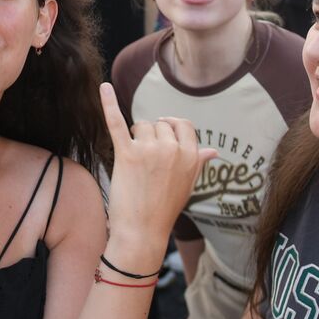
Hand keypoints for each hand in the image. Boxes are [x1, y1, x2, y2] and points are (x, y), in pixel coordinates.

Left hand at [99, 83, 215, 246]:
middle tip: (146, 164)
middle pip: (160, 123)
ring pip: (141, 125)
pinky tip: (104, 87)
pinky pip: (117, 122)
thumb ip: (198, 162)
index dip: (171, 130)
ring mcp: (150, 150)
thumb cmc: (165, 209)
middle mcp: (173, 149)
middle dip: (151, 136)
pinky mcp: (127, 154)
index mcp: (192, 155)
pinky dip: (108, 103)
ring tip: (135, 164)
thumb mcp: (188, 185)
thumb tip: (215, 152)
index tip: (162, 138)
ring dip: (135, 137)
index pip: (182, 124)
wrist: (142, 232)